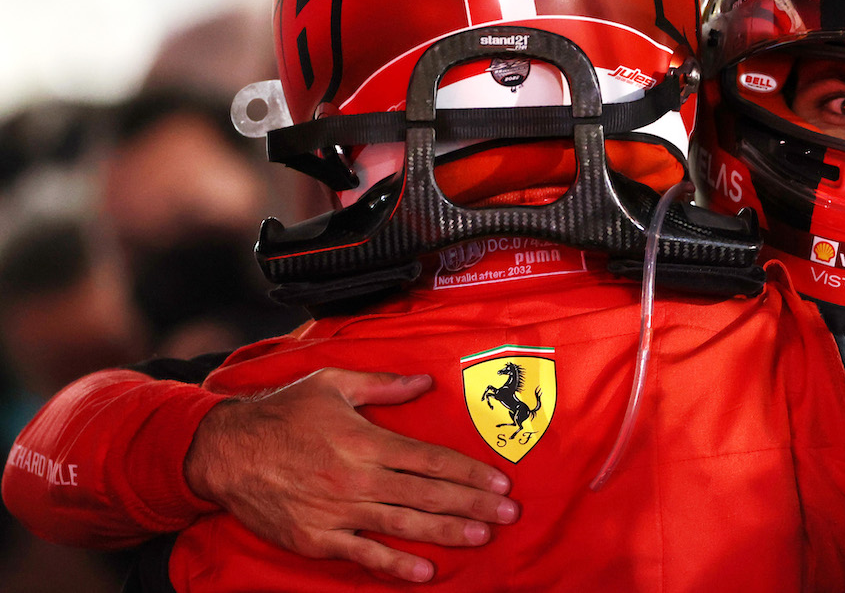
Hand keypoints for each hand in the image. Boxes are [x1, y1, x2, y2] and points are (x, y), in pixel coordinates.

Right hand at [185, 368, 519, 582]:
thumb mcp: (333, 384)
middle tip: (510, 513)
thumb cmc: (282, 413)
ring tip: (482, 535)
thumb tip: (426, 382)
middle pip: (427, 493)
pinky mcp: (316, 537)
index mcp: (366, 439)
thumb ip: (384, 385)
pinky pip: (362, 553)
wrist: (225, 452)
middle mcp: (358, 477)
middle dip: (473, 503)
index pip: (430, 458)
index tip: (500, 481)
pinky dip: (394, 564)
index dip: (469, 471)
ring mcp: (338, 511)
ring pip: (404, 523)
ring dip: (446, 531)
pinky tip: (424, 571)